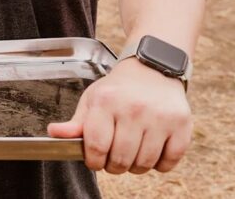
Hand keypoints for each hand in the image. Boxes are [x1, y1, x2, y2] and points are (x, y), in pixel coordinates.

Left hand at [47, 57, 191, 173]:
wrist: (152, 68)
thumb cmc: (118, 90)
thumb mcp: (92, 100)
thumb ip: (75, 123)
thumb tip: (53, 134)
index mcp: (106, 102)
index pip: (96, 146)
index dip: (94, 161)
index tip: (95, 160)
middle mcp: (133, 109)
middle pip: (121, 159)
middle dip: (114, 166)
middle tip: (114, 158)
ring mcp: (160, 117)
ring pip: (144, 164)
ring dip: (136, 166)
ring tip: (132, 153)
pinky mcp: (181, 124)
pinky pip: (169, 162)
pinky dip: (159, 164)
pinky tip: (152, 150)